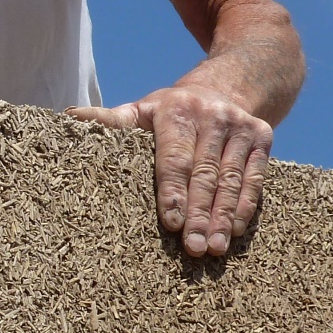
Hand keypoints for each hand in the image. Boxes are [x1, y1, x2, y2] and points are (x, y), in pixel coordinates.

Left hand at [70, 87, 272, 257]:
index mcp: (176, 111)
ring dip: (223, 218)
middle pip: (204, 174)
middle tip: (192, 248)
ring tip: (214, 248)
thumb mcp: (142, 109)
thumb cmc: (172, 110)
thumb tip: (68, 117)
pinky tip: (235, 231)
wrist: (228, 84)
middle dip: (199, 214)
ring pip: (230, 179)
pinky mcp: (263, 135)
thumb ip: (111, 120)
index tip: (171, 223)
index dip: (173, 191)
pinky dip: (245, 205)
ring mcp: (240, 125)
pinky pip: (254, 177)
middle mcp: (211, 116)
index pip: (174, 158)